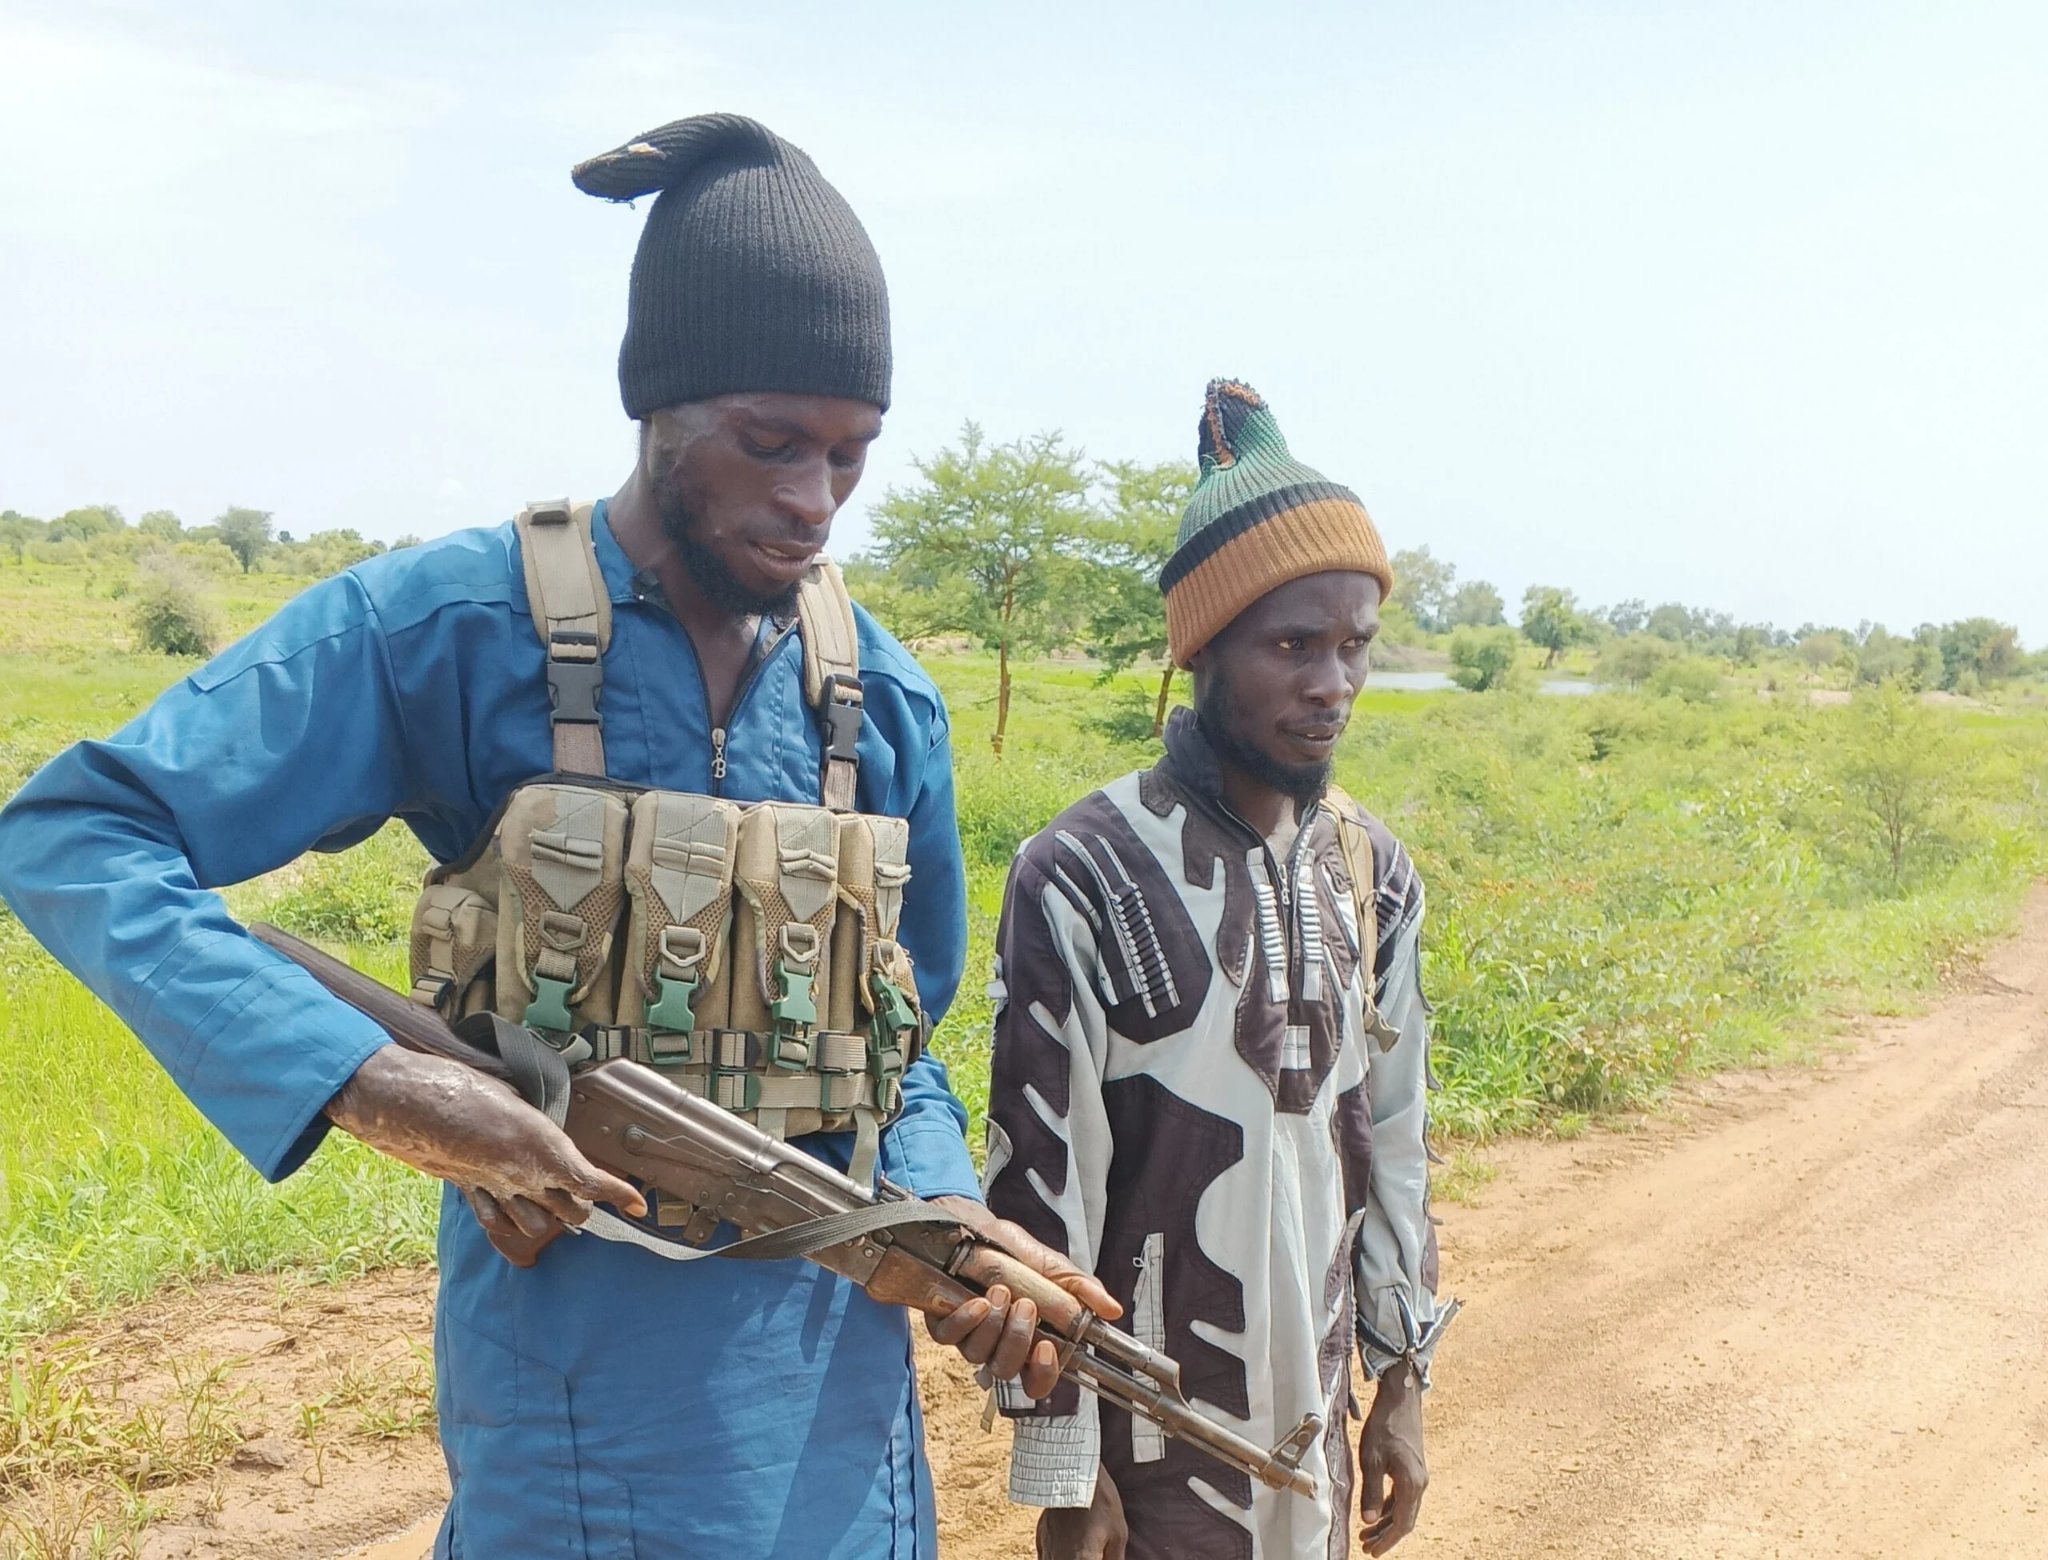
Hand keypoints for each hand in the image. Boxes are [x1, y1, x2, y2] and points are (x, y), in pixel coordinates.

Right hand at [324, 1044, 645, 1265]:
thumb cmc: (460, 1085)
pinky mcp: (466, 1187)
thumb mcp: (513, 1092)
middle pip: (571, 1212)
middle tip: (591, 1192)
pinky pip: (495, 1216)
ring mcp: (492, 1187)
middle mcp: (521, 1176)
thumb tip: (545, 1121)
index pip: (591, 1183)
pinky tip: (513, 1210)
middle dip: (586, 1206)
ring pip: (535, 1225)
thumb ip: (535, 1115)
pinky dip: (509, 1216)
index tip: (639, 1204)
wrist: (403, 1100)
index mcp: (541, 1147)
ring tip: (556, 1202)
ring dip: (549, 1216)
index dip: (620, 1195)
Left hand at [921, 1196, 1121, 1399]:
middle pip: (1007, 1370)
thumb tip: (1113, 1310)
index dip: (1043, 1374)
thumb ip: (1081, 1289)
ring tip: (1001, 1291)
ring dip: (993, 1325)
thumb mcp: (1052, 1266)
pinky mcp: (943, 1323)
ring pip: (979, 1354)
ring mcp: (969, 1336)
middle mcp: (998, 1344)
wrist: (976, 1225)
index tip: (1048, 1348)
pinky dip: (965, 1321)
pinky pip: (950, 1336)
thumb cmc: (1014, 1250)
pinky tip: (977, 1301)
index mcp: (1029, 1339)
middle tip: (1026, 1305)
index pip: (1037, 1379)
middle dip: (1018, 1340)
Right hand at [1036, 1467, 1125, 1559]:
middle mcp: (1060, 1559)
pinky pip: (1045, 1557)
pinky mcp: (1041, 1535)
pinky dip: (1054, 1558)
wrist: (1074, 1470)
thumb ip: (1115, 1559)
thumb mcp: (1118, 1534)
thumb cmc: (1101, 1502)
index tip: (1101, 1557)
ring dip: (1067, 1558)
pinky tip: (1064, 1554)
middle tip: (1093, 1551)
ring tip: (1079, 1551)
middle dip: (1084, 1559)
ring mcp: (1047, 1548)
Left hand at [1358, 1363, 1426, 1553]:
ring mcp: (1418, 1475)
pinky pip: (1403, 1495)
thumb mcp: (1371, 1460)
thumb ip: (1371, 1492)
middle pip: (1404, 1520)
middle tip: (1367, 1546)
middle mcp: (1419, 1483)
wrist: (1401, 1399)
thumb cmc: (1384, 1426)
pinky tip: (1377, 1510)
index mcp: (1411, 1484)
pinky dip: (1390, 1507)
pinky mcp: (1413, 1468)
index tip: (1372, 1552)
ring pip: (1404, 1508)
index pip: (1401, 1524)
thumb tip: (1368, 1521)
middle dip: (1386, 1535)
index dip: (1387, 1541)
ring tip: (1367, 1533)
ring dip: (1387, 1522)